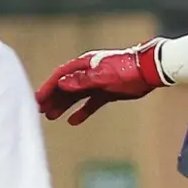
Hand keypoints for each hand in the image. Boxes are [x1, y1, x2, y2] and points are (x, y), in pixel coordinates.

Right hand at [35, 42, 168, 124]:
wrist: (149, 70)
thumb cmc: (127, 70)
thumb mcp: (103, 76)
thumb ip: (82, 80)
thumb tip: (62, 84)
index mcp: (85, 65)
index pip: (61, 76)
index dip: (48, 88)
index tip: (37, 99)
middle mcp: (89, 73)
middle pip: (66, 87)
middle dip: (52, 98)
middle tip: (39, 111)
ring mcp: (97, 83)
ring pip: (76, 96)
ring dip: (63, 105)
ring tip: (51, 117)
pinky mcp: (107, 92)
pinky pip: (90, 103)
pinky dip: (82, 111)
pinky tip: (73, 121)